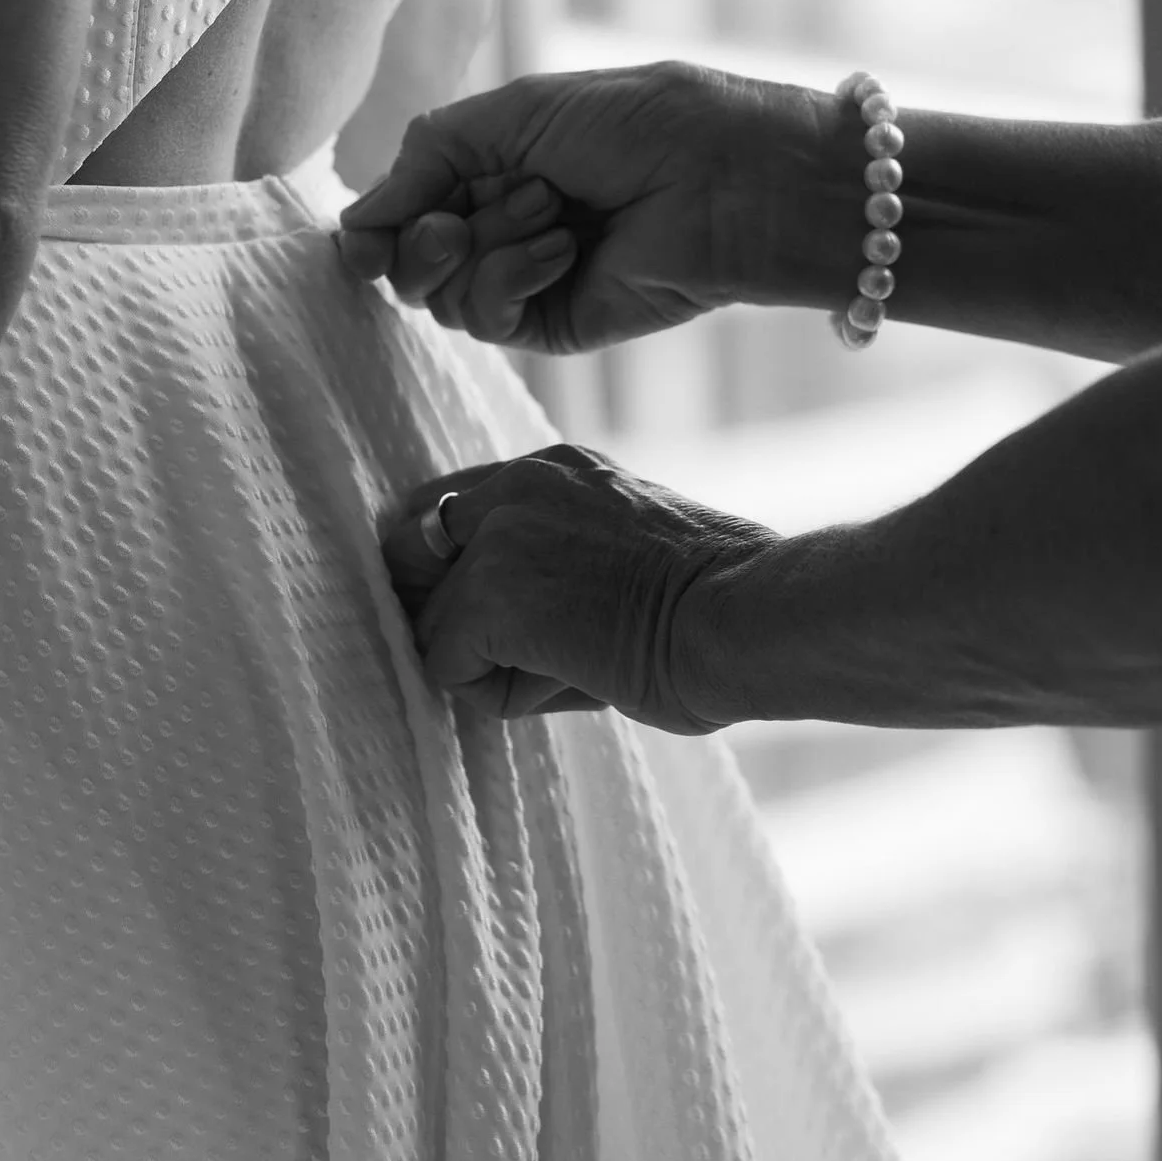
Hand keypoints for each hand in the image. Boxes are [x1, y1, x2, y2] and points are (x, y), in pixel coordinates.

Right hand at [336, 61, 833, 352]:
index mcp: (499, 167)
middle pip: (408, 259)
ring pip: (439, 294)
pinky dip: (509, 279)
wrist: (732, 177)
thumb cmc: (646, 122)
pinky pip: (487, 319)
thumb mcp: (519, 111)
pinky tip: (562, 251)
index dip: (377, 222)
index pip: (404, 207)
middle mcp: (507, 226)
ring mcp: (531, 279)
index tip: (360, 236)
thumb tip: (356, 217)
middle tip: (462, 215)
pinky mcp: (557, 325)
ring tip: (551, 209)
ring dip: (483, 245)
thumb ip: (429, 154)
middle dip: (422, 234)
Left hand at [382, 443, 779, 731]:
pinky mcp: (487, 596)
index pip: (445, 505)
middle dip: (449, 612)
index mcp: (555, 467)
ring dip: (488, 662)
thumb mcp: (630, 542)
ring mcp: (496, 537)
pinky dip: (496, 693)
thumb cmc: (724, 600)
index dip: (451, 570)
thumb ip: (561, 550)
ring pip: (432, 621)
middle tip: (521, 653)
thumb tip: (503, 613)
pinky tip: (568, 682)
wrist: (751, 616)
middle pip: (411, 552)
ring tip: (573, 669)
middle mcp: (516, 484)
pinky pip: (444, 666)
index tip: (485, 612)